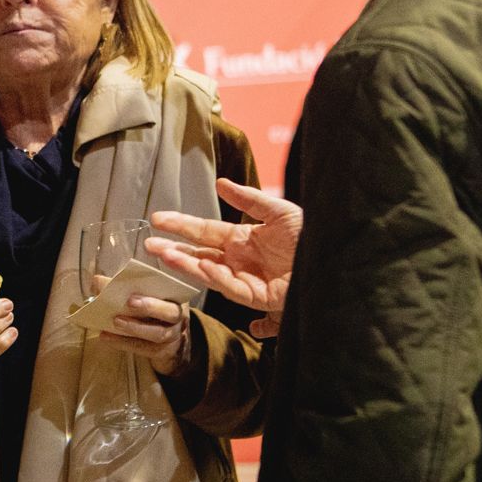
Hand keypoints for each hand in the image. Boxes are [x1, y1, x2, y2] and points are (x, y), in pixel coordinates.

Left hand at [102, 294, 194, 377]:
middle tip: (129, 302)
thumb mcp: (146, 298)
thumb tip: (97, 281)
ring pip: (157, 333)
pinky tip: (106, 337)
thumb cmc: (152, 313)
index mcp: (176, 298)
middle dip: (149, 306)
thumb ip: (126, 288)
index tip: (136, 287)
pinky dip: (123, 342)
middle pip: (169, 312)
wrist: (168, 343)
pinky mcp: (160, 352)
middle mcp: (178, 317)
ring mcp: (171, 336)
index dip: (156, 286)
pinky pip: (143, 348)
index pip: (170, 290)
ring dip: (134, 327)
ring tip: (115, 321)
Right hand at [149, 178, 303, 335]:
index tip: (158, 219)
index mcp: (241, 239)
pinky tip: (205, 267)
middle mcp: (238, 261)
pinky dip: (218, 278)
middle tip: (149, 245)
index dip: (181, 225)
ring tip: (166, 255)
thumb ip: (249, 199)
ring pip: (209, 274)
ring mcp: (246, 280)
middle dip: (174, 251)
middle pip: (199, 255)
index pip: (203, 232)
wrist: (332, 257)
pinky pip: (234, 289)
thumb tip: (220, 184)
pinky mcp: (260, 297)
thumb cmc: (310, 234)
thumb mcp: (278, 211)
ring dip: (187, 265)